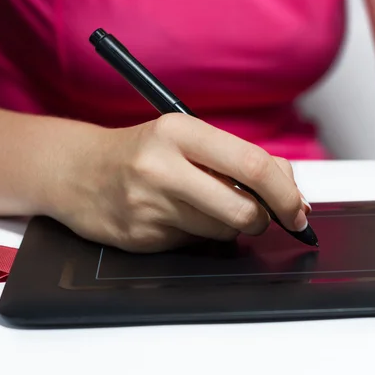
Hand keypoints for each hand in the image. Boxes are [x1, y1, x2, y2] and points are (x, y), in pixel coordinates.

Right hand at [53, 113, 309, 251]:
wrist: (76, 171)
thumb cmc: (142, 152)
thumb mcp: (189, 138)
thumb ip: (240, 159)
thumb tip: (291, 191)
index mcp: (180, 131)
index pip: (253, 164)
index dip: (286, 194)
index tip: (298, 210)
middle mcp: (162, 166)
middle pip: (244, 210)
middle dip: (264, 219)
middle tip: (261, 214)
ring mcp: (149, 205)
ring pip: (223, 231)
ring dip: (228, 224)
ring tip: (202, 203)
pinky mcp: (141, 236)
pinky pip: (195, 243)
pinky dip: (199, 234)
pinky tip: (175, 215)